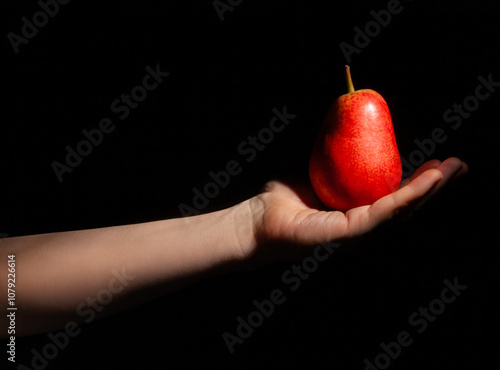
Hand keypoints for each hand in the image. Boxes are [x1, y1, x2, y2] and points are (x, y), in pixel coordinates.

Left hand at [247, 157, 467, 263]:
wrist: (257, 218)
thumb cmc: (282, 196)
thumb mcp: (315, 166)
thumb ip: (334, 151)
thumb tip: (346, 121)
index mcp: (356, 211)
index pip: (394, 196)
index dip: (418, 181)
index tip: (437, 161)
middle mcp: (361, 224)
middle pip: (406, 205)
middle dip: (434, 185)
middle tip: (458, 165)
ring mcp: (357, 233)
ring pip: (401, 210)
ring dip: (429, 190)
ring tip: (451, 170)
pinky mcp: (348, 235)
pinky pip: (382, 213)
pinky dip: (406, 197)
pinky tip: (425, 182)